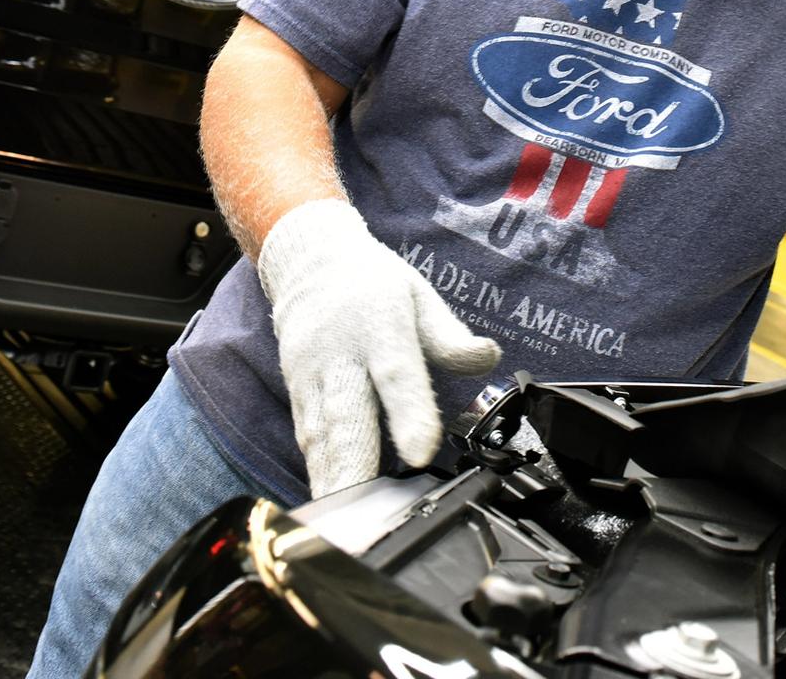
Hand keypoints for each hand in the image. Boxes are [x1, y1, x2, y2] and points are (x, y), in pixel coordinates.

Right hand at [255, 198, 501, 497]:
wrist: (308, 262)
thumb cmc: (372, 284)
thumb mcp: (418, 296)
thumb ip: (449, 336)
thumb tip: (487, 357)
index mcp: (380, 327)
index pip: (397, 374)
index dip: (409, 414)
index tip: (420, 451)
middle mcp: (340, 356)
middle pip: (348, 416)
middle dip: (356, 466)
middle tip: (367, 512)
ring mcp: (312, 377)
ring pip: (321, 436)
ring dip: (332, 479)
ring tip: (342, 524)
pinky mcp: (297, 394)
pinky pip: (307, 439)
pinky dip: (317, 472)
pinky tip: (327, 507)